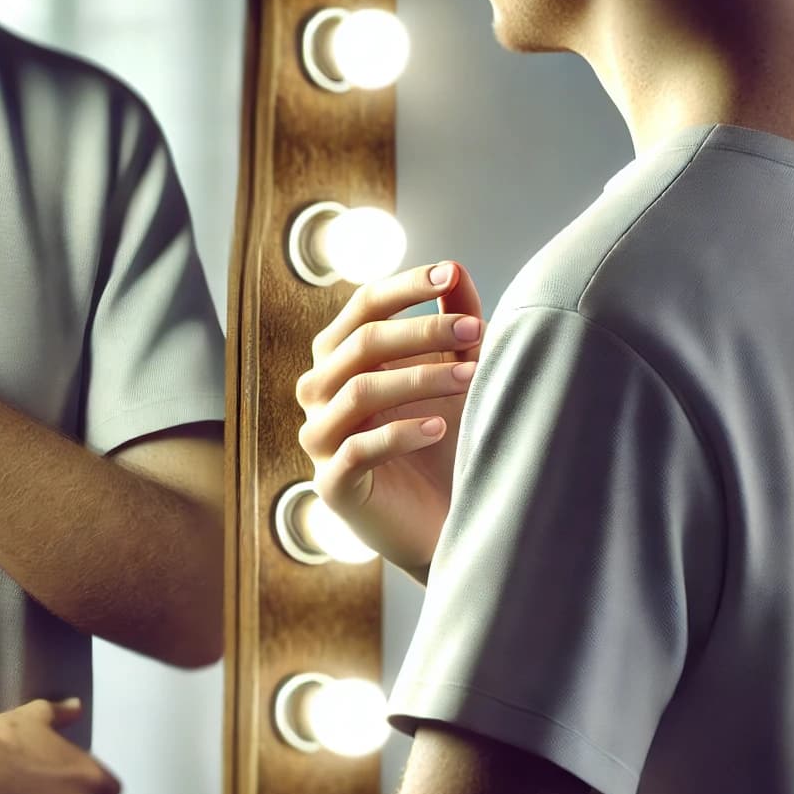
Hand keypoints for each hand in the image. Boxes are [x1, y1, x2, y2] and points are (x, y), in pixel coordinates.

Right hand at [295, 262, 485, 577]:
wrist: (438, 521)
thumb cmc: (439, 441)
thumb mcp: (451, 374)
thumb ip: (452, 325)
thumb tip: (457, 272)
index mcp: (339, 358)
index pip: (363, 307)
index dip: (404, 287)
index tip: (449, 274)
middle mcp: (319, 391)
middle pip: (360, 344)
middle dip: (421, 331)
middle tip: (475, 331)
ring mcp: (320, 438)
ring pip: (359, 391)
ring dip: (419, 378)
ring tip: (470, 378)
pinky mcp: (332, 485)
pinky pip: (358, 450)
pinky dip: (400, 434)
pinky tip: (439, 429)